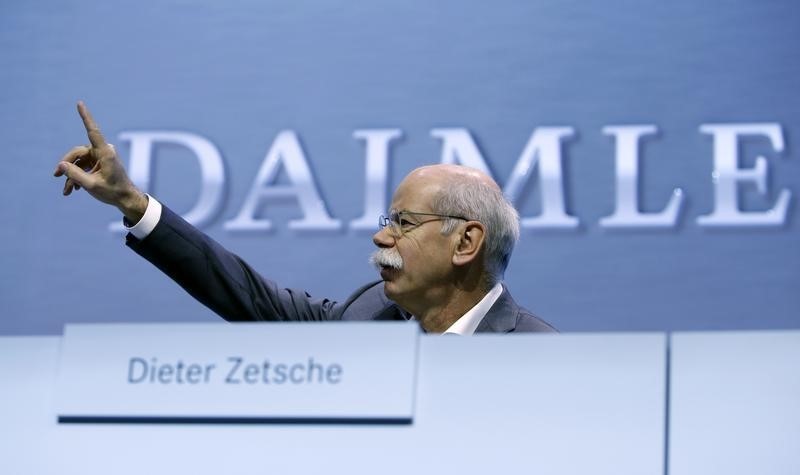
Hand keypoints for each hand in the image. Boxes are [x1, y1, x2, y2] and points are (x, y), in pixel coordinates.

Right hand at [54, 101, 147, 221]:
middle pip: (78, 153)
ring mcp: (102, 157)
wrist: (126, 199)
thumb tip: (61, 164)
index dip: (86, 117)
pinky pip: (85, 166)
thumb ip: (75, 174)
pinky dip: (78, 176)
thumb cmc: (113, 192)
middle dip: (67, 165)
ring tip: (67, 191)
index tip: (80, 103)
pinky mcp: (100, 162)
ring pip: (80, 161)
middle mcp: (104, 151)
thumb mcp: (91, 185)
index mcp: (105, 153)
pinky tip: (72, 189)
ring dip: (72, 175)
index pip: (93, 132)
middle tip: (56, 176)